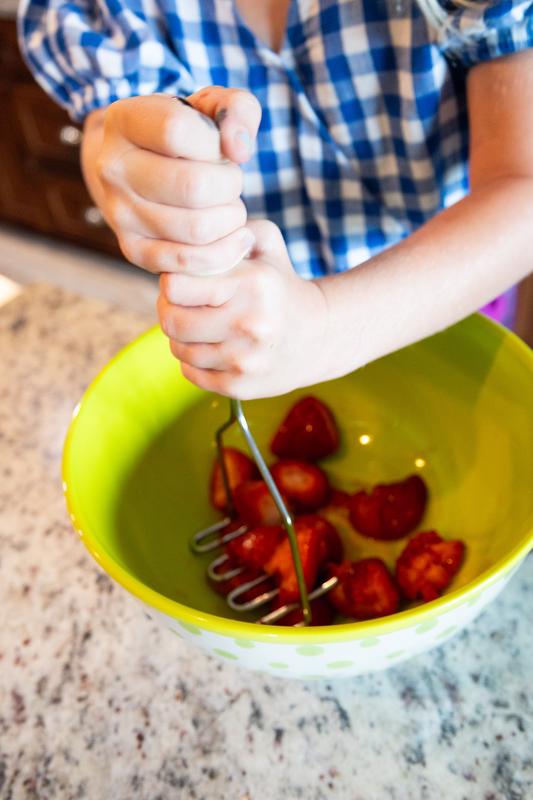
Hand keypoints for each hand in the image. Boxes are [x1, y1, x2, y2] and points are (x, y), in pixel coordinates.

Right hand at [83, 88, 261, 273]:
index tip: (218, 148)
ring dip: (230, 219)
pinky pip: (186, 261)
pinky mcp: (132, 250)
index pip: (177, 130)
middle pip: (192, 186)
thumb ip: (238, 110)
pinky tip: (235, 238)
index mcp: (124, 121)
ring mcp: (119, 213)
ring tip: (230, 206)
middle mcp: (112, 168)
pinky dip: (222, 253)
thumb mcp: (212, 107)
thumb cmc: (187, 135)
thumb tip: (238, 151)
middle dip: (230, 186)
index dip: (214, 143)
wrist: (145, 169)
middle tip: (231, 182)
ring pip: (196, 228)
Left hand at [157, 220, 329, 398]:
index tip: (184, 281)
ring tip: (200, 326)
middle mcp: (248, 324)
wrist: (320, 336)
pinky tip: (210, 348)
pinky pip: (190, 374)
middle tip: (183, 305)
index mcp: (252, 285)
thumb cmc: (281, 284)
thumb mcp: (267, 244)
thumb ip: (231, 227)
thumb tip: (196, 231)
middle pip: (171, 321)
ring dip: (181, 337)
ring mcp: (244, 360)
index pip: (175, 285)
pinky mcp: (240, 387)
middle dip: (169, 310)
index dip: (172, 281)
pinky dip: (192, 361)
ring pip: (178, 349)